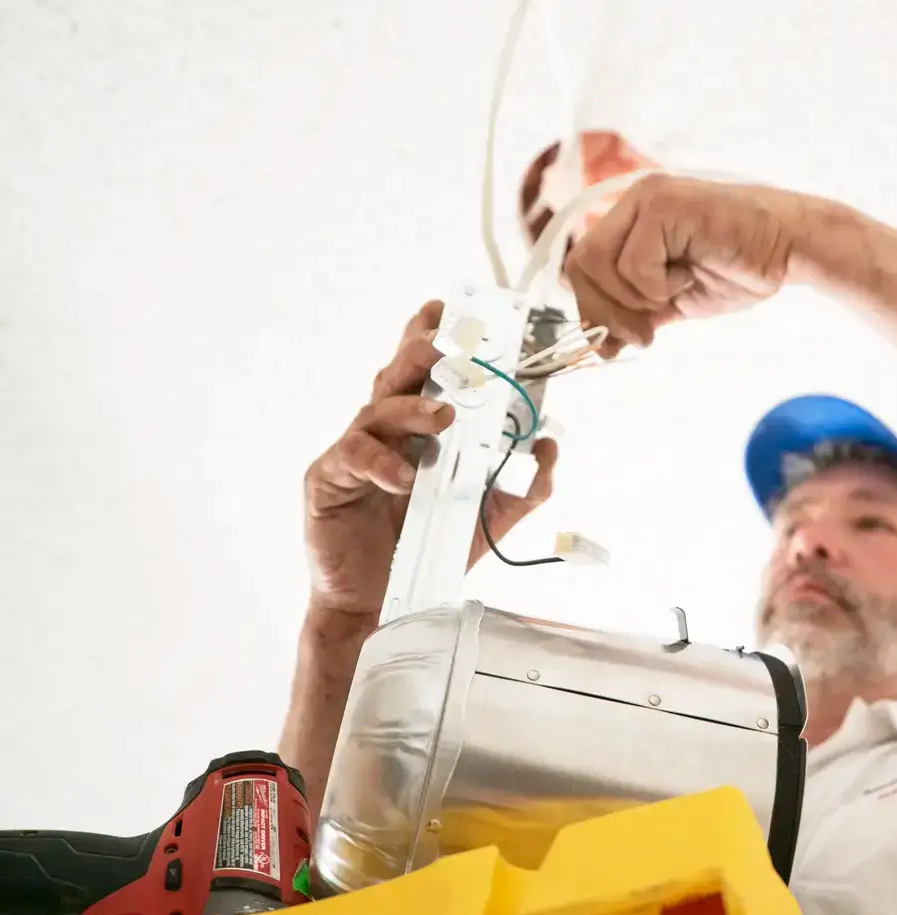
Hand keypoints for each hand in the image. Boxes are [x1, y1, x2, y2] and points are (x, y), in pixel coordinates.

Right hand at [302, 300, 558, 616]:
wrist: (385, 604)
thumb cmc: (429, 549)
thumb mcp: (492, 516)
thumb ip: (526, 484)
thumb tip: (550, 445)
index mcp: (418, 428)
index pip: (426, 370)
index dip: (435, 336)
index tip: (456, 310)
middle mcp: (385, 430)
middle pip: (398, 374)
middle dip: (423, 351)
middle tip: (449, 345)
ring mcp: (354, 452)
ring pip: (378, 408)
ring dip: (413, 407)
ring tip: (444, 415)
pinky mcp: (329, 480)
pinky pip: (352, 457)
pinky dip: (381, 463)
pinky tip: (404, 478)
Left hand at [563, 175, 806, 355]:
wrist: (790, 248)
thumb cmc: (740, 268)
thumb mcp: (675, 299)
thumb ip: (636, 313)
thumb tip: (599, 346)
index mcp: (630, 220)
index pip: (581, 267)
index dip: (592, 310)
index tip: (616, 343)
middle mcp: (632, 202)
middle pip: (580, 266)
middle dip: (607, 313)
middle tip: (646, 335)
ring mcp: (646, 198)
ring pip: (599, 265)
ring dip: (635, 298)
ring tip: (676, 294)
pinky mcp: (663, 203)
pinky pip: (633, 263)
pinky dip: (659, 285)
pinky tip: (691, 273)